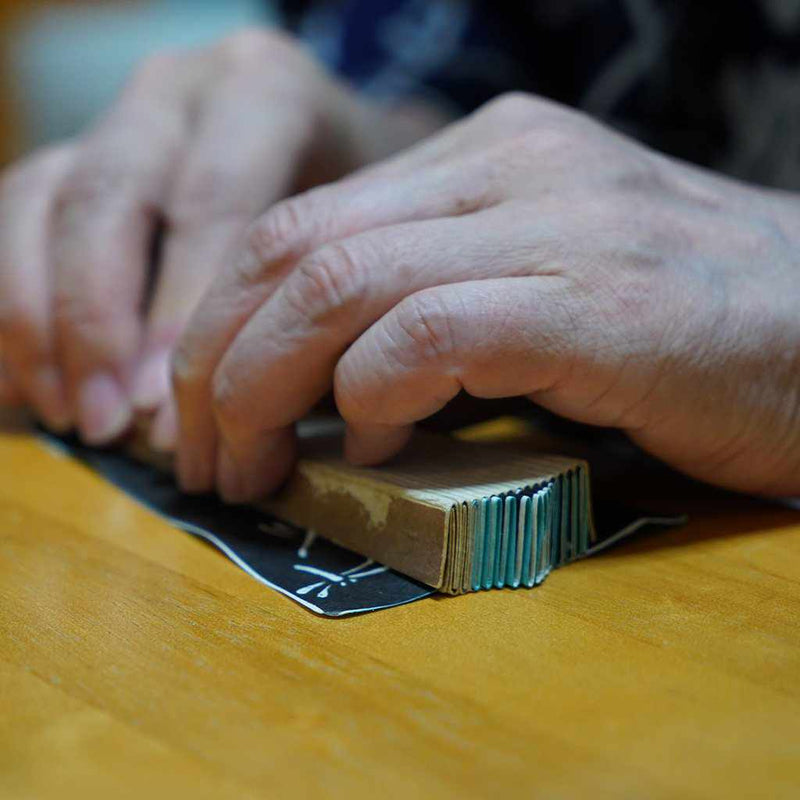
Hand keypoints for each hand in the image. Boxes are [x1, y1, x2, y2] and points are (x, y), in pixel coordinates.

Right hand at [0, 28, 442, 446]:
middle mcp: (180, 90)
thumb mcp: (367, 237)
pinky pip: (16, 217)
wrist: (342, 153)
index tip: (163, 408)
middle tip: (108, 425)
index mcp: (264, 90)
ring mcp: (120, 116)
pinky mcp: (78, 153)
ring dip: (39, 322)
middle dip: (95, 324)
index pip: (213, 202)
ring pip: (42, 204)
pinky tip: (38, 383)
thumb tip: (239, 413)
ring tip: (71, 415)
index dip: (178, 314)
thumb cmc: (365, 213)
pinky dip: (15, 305)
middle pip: (108, 198)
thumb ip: (314, 294)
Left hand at [173, 92, 799, 499]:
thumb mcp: (535, 282)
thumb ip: (432, 301)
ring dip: (268, 390)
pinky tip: (372, 451)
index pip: (299, 222)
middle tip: (204, 454)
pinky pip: (429, 338)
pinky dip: (372, 400)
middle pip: (294, 250)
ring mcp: (551, 223)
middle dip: (219, 363)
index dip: (222, 322)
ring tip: (256, 468)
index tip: (204, 411)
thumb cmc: (681, 325)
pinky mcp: (591, 301)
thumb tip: (323, 380)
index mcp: (482, 155)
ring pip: (340, 287)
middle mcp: (507, 166)